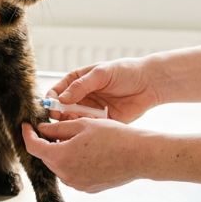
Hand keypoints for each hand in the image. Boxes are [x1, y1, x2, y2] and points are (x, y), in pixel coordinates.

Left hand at [21, 121, 146, 192]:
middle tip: (56, 127)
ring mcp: (77, 184)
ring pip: (61, 165)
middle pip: (47, 157)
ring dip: (62, 152)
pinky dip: (75, 162)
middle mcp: (66, 175)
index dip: (27, 135)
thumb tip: (41, 129)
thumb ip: (57, 128)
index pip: (33, 147)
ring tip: (79, 139)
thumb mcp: (82, 125)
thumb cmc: (113, 137)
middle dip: (47, 142)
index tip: (26, 126)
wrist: (138, 156)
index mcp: (61, 157)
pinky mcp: (88, 188)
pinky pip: (74, 173)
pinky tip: (90, 152)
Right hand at [46, 58, 161, 123]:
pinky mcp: (102, 122)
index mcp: (78, 81)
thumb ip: (82, 85)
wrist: (149, 84)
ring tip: (76, 123)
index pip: (57, 91)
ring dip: (72, 123)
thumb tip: (62, 98)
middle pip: (63, 109)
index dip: (51, 100)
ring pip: (74, 120)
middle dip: (60, 115)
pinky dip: (86, 129)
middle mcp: (82, 97)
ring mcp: (91, 110)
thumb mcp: (102, 73)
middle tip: (62, 119)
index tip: (51, 108)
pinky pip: (89, 128)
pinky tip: (89, 128)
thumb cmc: (125, 72)